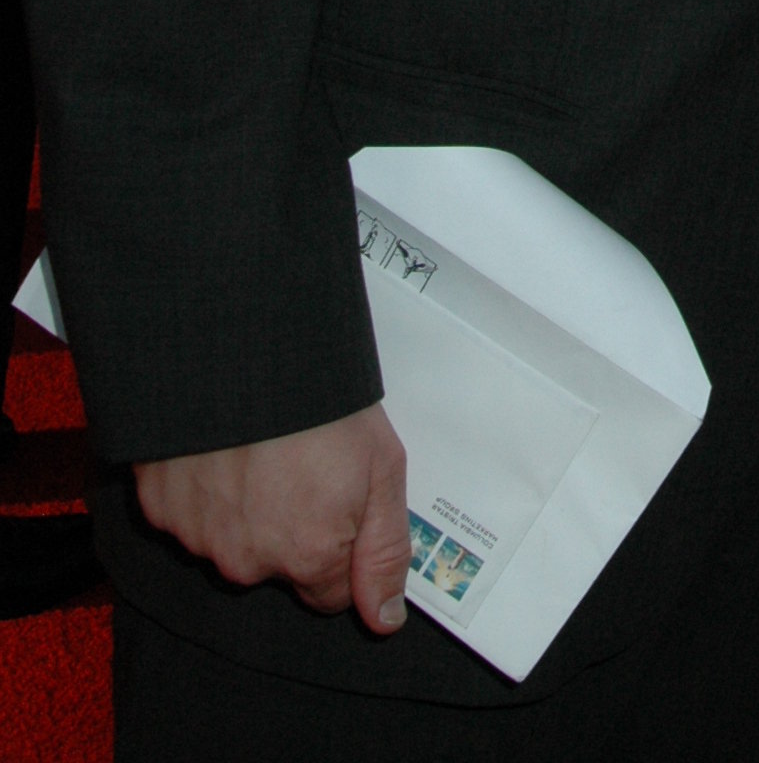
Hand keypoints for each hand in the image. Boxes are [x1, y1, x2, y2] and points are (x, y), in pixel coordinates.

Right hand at [134, 403, 409, 631]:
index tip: (339, 504)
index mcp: (307, 556)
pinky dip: (204, 488)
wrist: (243, 350)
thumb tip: (384, 620)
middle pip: (277, 566)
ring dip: (244, 508)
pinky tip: (221, 448)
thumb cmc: (320, 401)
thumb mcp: (382, 468)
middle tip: (299, 464)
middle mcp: (249, 562)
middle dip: (291, 527)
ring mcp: (199, 537)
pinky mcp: (161, 507)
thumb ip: (386, 551)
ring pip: (231, 541)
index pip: (329, 592)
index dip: (340, 547)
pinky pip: (188, 513)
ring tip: (260, 448)